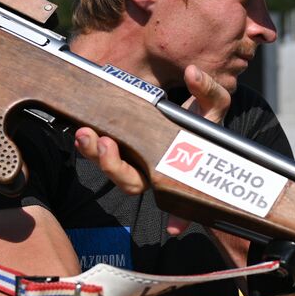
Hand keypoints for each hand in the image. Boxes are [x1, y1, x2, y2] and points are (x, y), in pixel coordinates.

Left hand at [74, 65, 229, 236]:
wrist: (190, 117)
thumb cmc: (204, 121)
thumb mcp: (214, 107)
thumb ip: (208, 92)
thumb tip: (193, 74)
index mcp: (175, 168)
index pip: (171, 195)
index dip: (173, 212)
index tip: (168, 221)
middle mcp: (152, 169)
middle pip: (128, 181)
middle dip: (111, 165)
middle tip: (103, 141)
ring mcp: (133, 159)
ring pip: (111, 168)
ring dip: (93, 154)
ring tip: (85, 133)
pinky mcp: (118, 145)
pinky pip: (99, 151)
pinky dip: (88, 146)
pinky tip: (79, 129)